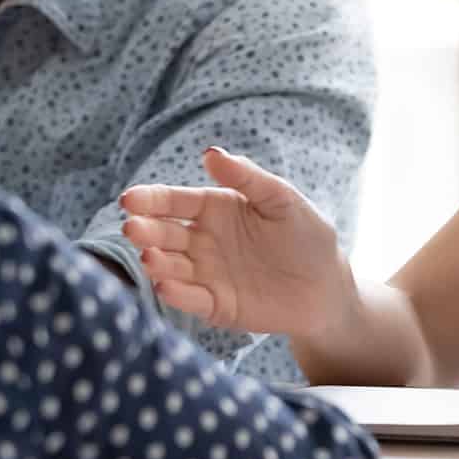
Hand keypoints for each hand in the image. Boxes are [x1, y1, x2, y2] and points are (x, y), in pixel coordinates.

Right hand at [120, 147, 355, 337]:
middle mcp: (203, 241)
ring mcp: (207, 274)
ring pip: (172, 266)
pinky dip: (178, 294)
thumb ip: (247, 177)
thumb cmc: (306, 235)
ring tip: (148, 256)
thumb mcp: (282, 199)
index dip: (152, 199)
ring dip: (157, 262)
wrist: (328, 286)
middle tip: (132, 228)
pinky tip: (166, 285)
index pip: (176, 201)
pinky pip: (191, 299)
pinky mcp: (216, 305)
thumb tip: (210, 153)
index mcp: (215, 209)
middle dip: (146, 230)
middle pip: (166, 234)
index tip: (130, 199)